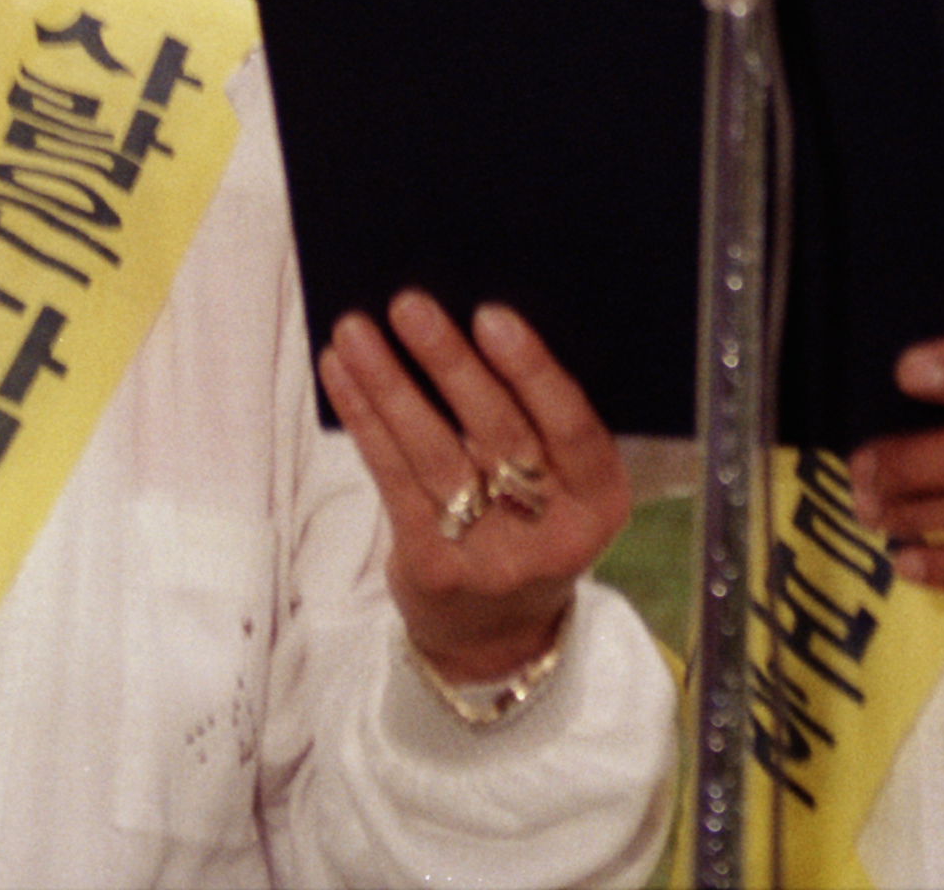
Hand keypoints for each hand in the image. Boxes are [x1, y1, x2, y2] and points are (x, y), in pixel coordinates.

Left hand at [321, 291, 628, 680]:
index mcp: (600, 502)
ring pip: (436, 454)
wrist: (495, 638)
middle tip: (410, 304)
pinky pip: (393, 480)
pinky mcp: (432, 567)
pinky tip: (342, 375)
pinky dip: (366, 419)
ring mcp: (491, 557)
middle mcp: (553, 533)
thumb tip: (471, 320)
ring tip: (356, 331)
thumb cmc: (528, 526)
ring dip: (390, 385)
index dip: (532, 371)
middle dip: (450, 363)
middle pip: (499, 435)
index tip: (490, 315)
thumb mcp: (562, 489)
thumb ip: (538, 423)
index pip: (574, 429)